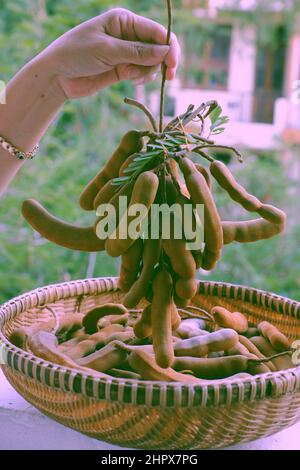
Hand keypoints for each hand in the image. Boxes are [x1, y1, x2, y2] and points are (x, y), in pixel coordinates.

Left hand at [44, 8, 179, 98]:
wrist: (57, 75)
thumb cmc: (77, 54)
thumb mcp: (108, 50)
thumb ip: (137, 53)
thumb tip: (166, 52)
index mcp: (124, 20)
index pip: (157, 31)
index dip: (170, 47)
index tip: (173, 65)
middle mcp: (128, 34)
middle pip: (158, 47)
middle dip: (161, 62)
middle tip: (168, 77)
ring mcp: (126, 53)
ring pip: (152, 63)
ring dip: (147, 71)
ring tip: (130, 76)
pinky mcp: (123, 69)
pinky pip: (142, 73)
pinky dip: (141, 78)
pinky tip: (130, 80)